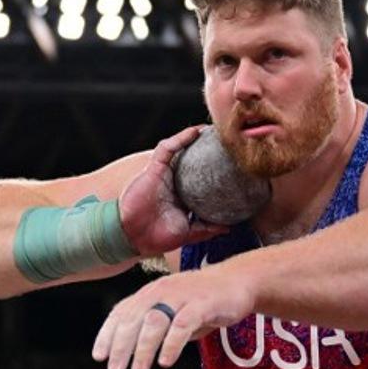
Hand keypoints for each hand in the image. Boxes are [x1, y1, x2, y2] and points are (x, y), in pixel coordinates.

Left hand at [92, 263, 254, 368]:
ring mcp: (183, 296)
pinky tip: (165, 361)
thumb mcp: (173, 311)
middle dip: (121, 346)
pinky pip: (183, 324)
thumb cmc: (203, 299)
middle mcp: (163, 291)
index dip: (108, 333)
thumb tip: (131, 350)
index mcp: (151, 292)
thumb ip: (154, 326)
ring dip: (144, 348)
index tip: (99, 356)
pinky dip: (172, 344)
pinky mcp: (204, 304)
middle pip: (134, 318)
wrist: (239, 281)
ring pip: (156, 321)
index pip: (122, 311)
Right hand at [118, 125, 228, 255]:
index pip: (201, 181)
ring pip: (181, 151)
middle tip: (227, 144)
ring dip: (195, 138)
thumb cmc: (157, 237)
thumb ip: (207, 229)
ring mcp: (164, 175)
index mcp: (183, 198)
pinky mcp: (155, 169)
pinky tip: (196, 132)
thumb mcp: (189, 233)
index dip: (214, 173)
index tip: (234, 167)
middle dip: (206, 152)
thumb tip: (228, 228)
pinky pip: (168, 148)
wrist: (133, 236)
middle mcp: (174, 184)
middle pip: (193, 162)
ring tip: (213, 131)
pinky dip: (181, 138)